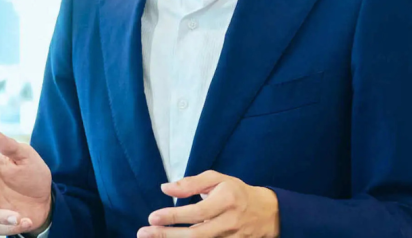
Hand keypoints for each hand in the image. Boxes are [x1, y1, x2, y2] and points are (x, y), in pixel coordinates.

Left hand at [138, 171, 279, 237]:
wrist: (267, 213)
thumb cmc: (237, 193)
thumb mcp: (218, 180)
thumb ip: (192, 183)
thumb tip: (165, 188)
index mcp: (226, 201)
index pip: (196, 212)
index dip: (174, 215)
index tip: (153, 217)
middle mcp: (229, 223)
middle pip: (195, 235)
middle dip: (167, 236)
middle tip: (144, 233)